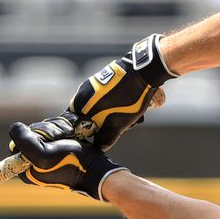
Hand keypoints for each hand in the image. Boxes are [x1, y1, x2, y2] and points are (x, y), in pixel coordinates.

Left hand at [8, 119, 124, 200]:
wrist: (97, 169)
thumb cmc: (71, 163)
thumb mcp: (43, 155)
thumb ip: (24, 141)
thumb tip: (15, 127)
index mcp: (26, 167)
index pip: (19, 140)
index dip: (32, 135)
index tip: (47, 141)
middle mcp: (35, 161)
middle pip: (32, 132)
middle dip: (48, 131)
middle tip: (60, 140)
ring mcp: (49, 153)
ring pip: (46, 128)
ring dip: (58, 128)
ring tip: (69, 137)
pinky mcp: (61, 146)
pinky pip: (57, 129)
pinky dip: (65, 128)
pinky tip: (73, 134)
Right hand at [69, 34, 174, 149]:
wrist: (142, 72)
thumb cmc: (128, 99)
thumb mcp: (118, 124)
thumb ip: (106, 138)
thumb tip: (100, 146)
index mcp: (79, 103)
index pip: (77, 125)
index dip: (90, 133)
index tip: (103, 136)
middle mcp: (83, 92)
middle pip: (91, 117)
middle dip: (107, 124)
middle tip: (123, 126)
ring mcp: (94, 84)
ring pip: (102, 108)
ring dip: (115, 115)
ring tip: (132, 116)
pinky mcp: (105, 79)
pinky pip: (108, 98)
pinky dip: (118, 104)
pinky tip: (132, 106)